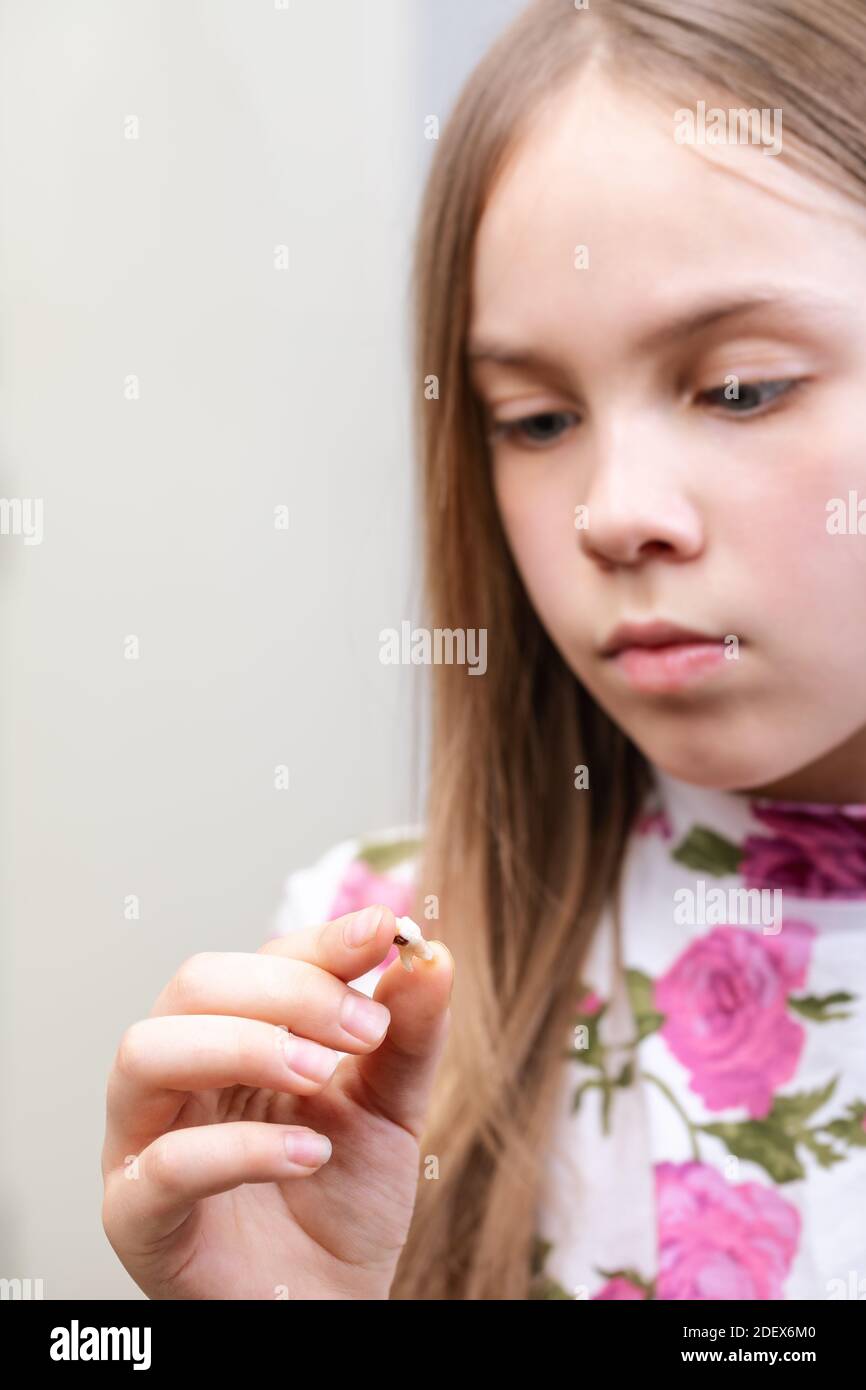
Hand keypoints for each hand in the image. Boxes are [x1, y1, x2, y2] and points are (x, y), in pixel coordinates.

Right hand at [101, 904, 452, 1298]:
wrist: (333, 1304)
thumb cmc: (343, 1202)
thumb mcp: (391, 1107)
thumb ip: (407, 1034)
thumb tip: (429, 954)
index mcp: (234, 1033)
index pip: (261, 958)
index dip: (322, 942)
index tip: (384, 933)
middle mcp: (179, 1074)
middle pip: (194, 984)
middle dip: (287, 991)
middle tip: (362, 1028)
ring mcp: (145, 1140)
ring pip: (147, 1052)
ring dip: (244, 1047)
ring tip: (320, 1076)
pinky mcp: (137, 1215)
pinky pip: (164, 1163)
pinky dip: (240, 1148)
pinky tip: (309, 1154)